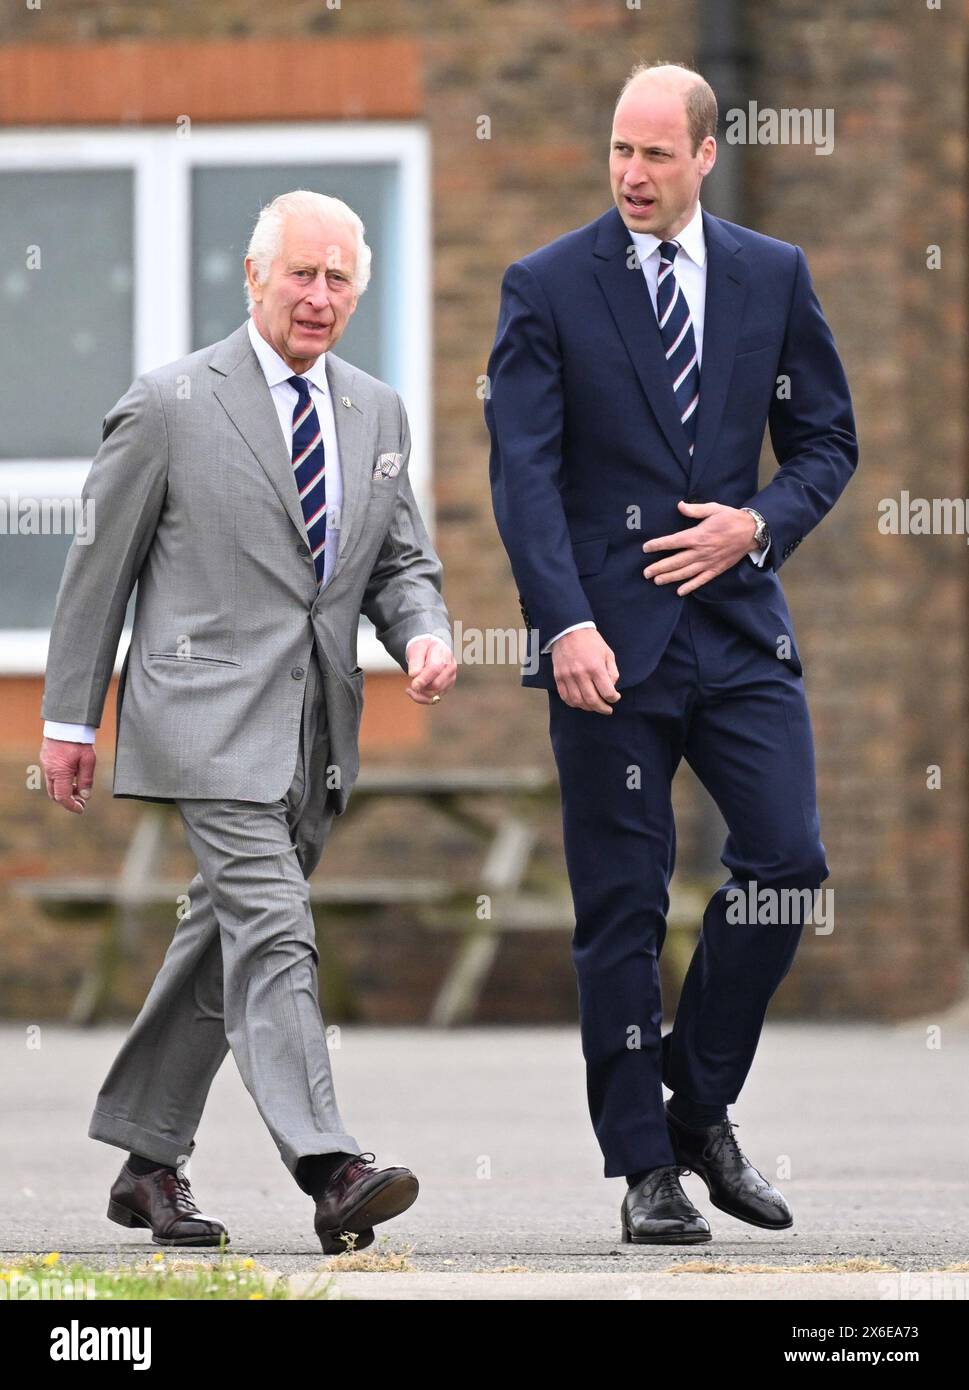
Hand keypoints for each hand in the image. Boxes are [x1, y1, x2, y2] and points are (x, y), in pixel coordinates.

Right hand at [40, 737, 96, 813]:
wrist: (67, 722)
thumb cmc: (79, 740)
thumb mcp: (88, 761)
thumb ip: (86, 780)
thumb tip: (85, 796)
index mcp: (60, 773)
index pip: (62, 797)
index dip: (71, 806)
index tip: (81, 809)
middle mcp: (49, 770)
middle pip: (55, 793)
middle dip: (67, 800)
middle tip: (81, 800)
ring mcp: (45, 763)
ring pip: (52, 784)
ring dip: (64, 789)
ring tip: (78, 787)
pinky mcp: (45, 757)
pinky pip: (51, 774)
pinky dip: (60, 780)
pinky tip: (72, 775)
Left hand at [405, 637, 456, 704]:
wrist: (430, 649)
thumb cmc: (423, 648)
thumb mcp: (416, 649)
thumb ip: (415, 661)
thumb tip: (414, 674)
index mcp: (444, 654)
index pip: (435, 669)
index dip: (424, 679)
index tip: (413, 685)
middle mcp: (451, 667)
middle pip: (436, 684)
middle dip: (422, 686)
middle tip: (411, 683)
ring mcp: (451, 678)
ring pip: (435, 693)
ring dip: (421, 693)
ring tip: (411, 687)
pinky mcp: (447, 687)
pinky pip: (435, 698)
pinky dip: (423, 697)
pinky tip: (416, 691)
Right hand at [551, 628, 620, 713]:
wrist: (569, 631)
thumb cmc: (591, 642)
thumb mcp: (608, 653)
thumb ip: (612, 672)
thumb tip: (612, 687)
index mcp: (596, 667)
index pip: (607, 692)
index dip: (613, 699)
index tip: (615, 698)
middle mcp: (581, 674)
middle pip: (592, 701)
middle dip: (602, 708)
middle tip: (607, 709)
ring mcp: (568, 676)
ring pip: (578, 702)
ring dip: (588, 708)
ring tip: (594, 706)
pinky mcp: (559, 677)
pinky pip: (565, 697)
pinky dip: (573, 703)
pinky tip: (580, 702)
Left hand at [642, 500, 759, 595]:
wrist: (752, 532)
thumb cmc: (731, 518)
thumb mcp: (713, 509)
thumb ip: (695, 510)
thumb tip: (679, 506)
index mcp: (698, 535)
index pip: (673, 542)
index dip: (658, 545)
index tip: (646, 548)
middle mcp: (701, 551)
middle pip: (675, 561)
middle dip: (659, 567)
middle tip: (645, 573)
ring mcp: (708, 562)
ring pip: (685, 572)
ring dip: (670, 578)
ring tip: (656, 581)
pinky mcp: (716, 569)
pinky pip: (701, 580)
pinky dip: (690, 586)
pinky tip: (680, 592)